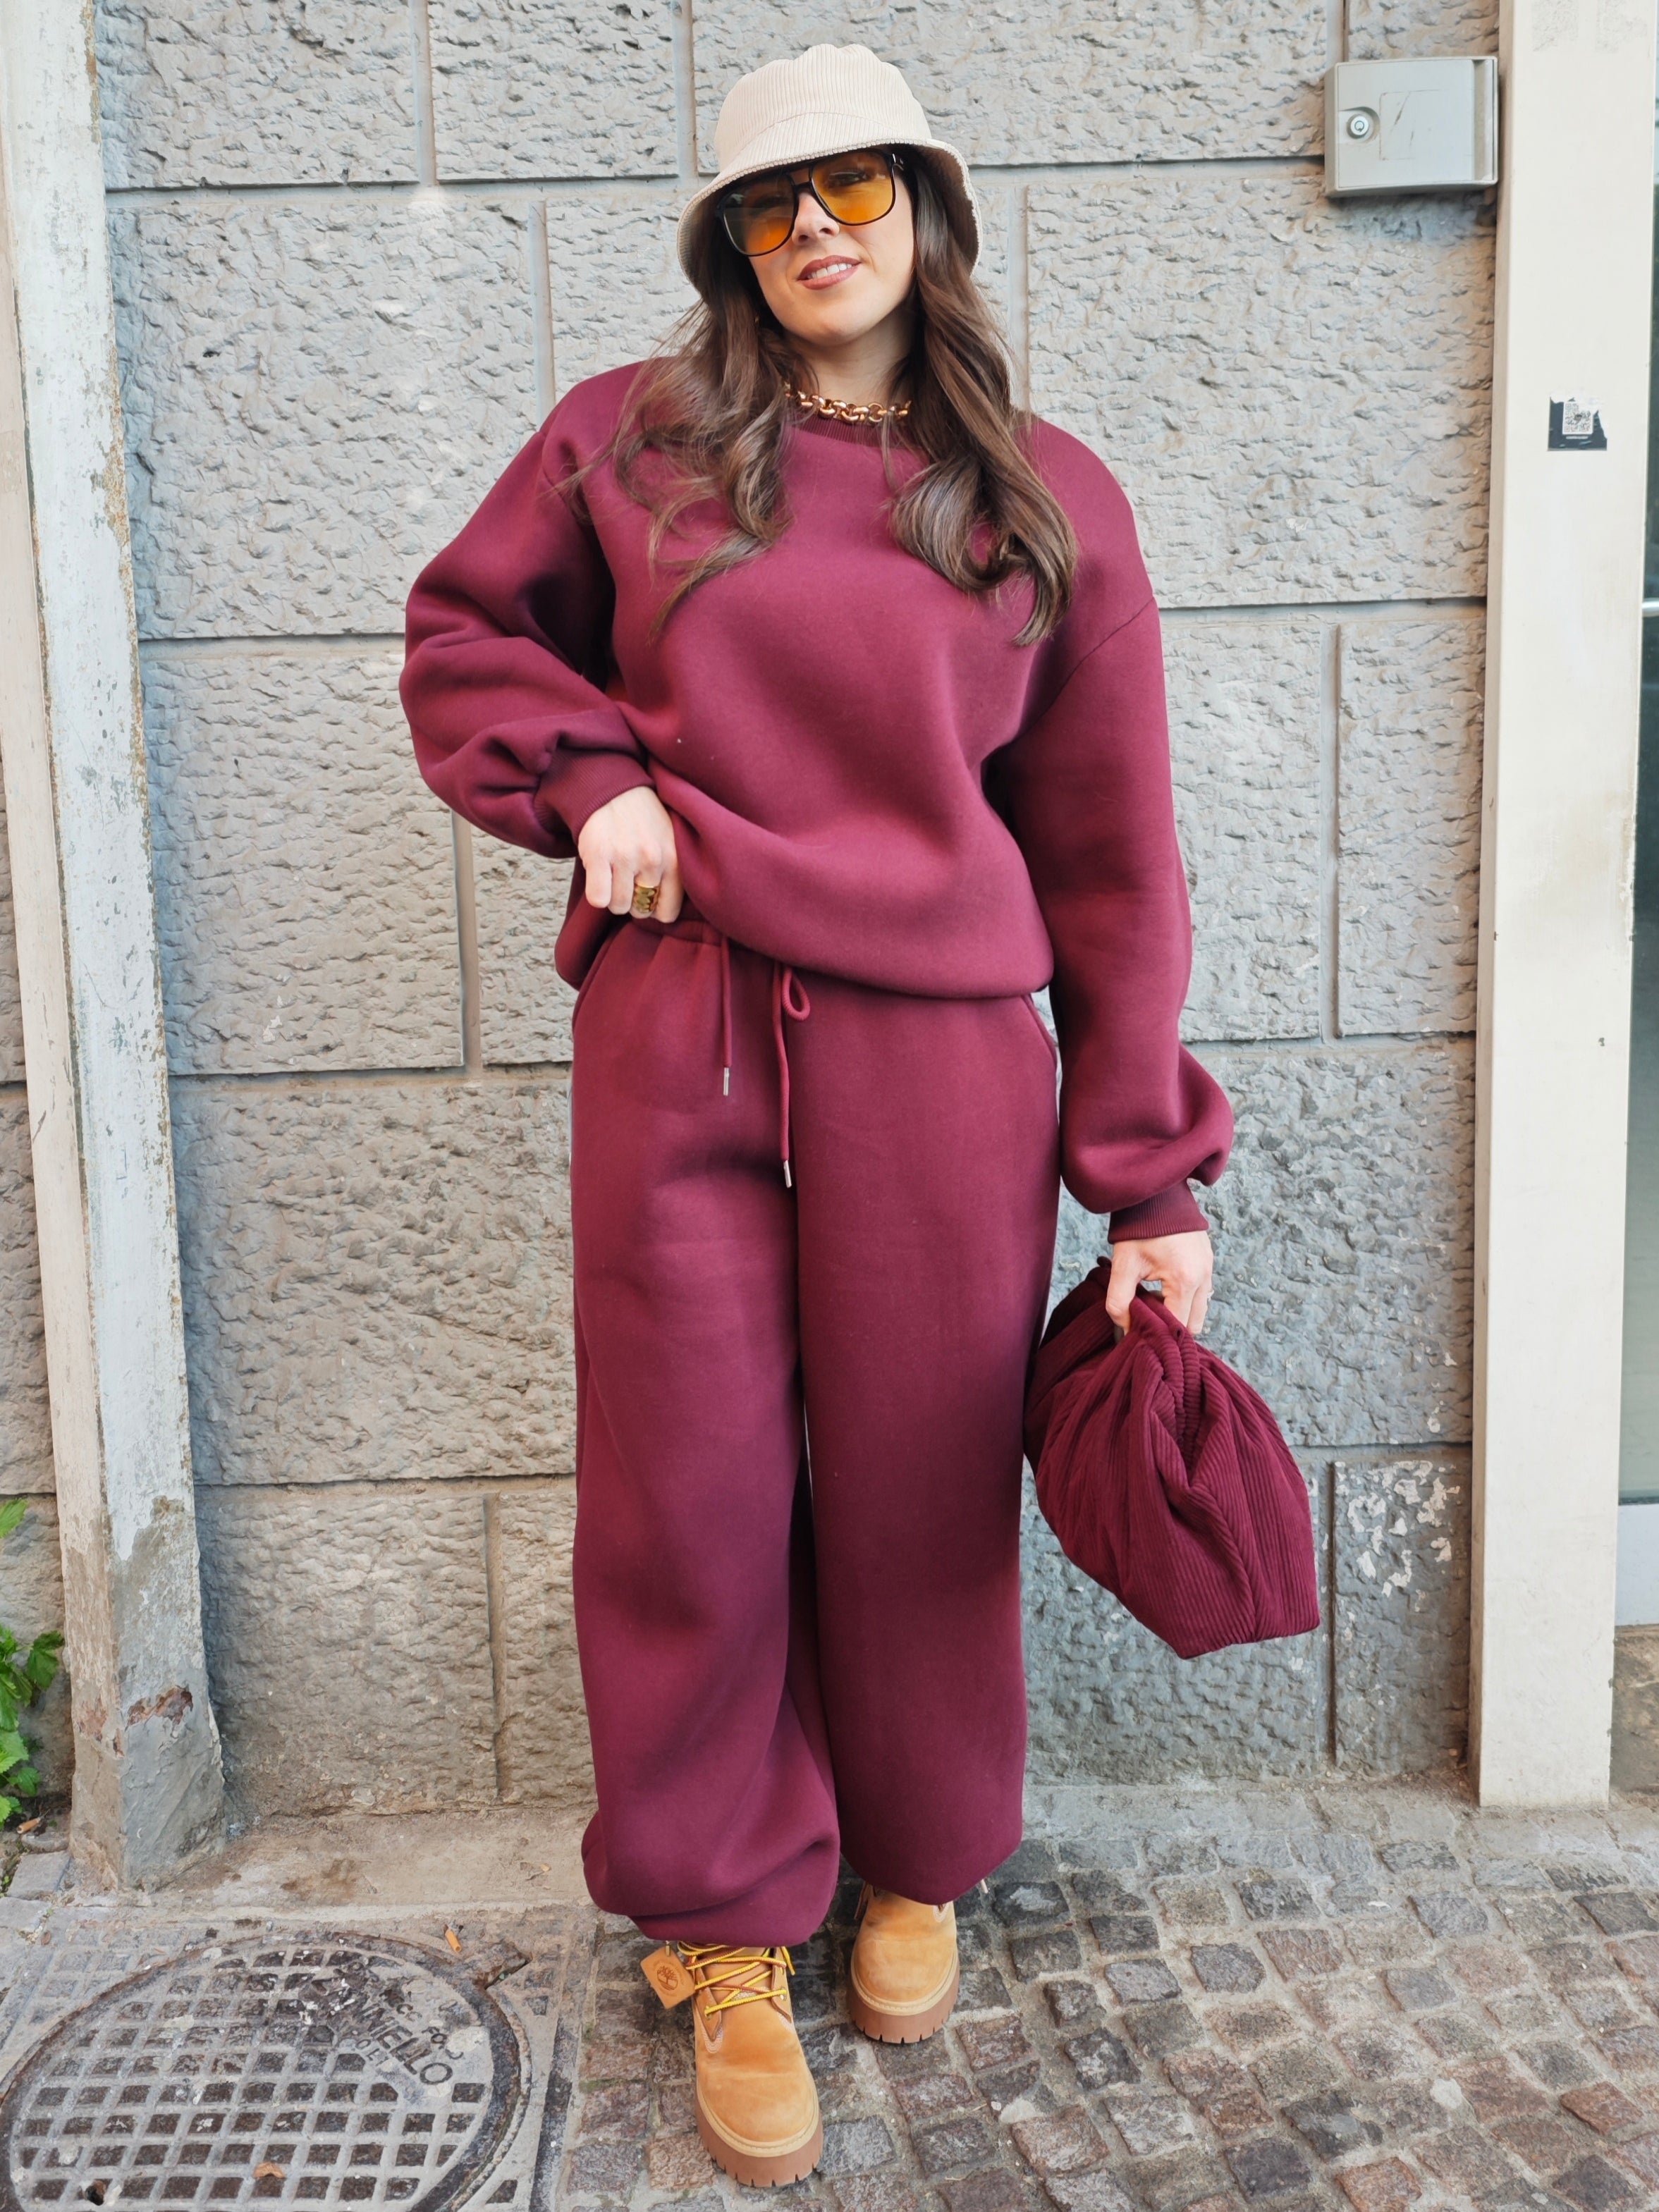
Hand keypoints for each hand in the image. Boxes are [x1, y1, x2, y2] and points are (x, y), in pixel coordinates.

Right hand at [578, 786, 683, 920]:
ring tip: (613, 877)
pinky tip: (600, 878)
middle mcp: (652, 860)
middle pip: (640, 910)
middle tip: (627, 882)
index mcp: (674, 859)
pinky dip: (597, 894)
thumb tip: (664, 910)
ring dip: (613, 898)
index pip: (668, 912)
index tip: (647, 899)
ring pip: (618, 906)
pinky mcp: (598, 855)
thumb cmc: (643, 820)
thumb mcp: (670, 841)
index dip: (654, 910)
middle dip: (633, 902)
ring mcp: (625, 857)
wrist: (614, 790)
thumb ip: (672, 872)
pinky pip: (598, 898)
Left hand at [1106, 1230, 1213, 1336]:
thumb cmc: (1139, 1228)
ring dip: (1178, 1312)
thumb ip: (1119, 1302)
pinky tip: (1162, 1287)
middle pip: (1193, 1325)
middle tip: (1147, 1318)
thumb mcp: (1123, 1266)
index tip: (1140, 1333)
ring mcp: (1209, 1268)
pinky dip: (1184, 1298)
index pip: (1177, 1327)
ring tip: (1153, 1299)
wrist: (1156, 1194)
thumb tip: (1126, 1327)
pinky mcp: (1208, 1261)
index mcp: (1185, 1280)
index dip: (1158, 1335)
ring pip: (1199, 1309)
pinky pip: (1201, 1292)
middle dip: (1171, 1328)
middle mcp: (1204, 1277)